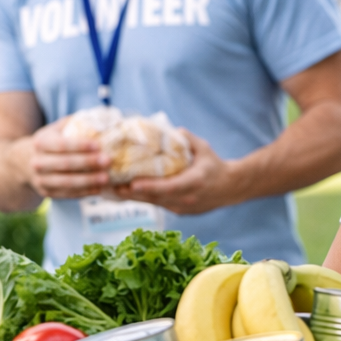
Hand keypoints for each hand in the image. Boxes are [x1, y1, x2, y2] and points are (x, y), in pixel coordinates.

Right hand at [25, 123, 111, 199]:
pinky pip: (67, 194)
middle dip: (88, 163)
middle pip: (65, 164)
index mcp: (41, 142)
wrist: (25, 163)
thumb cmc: (50, 143)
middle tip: (108, 161)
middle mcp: (37, 162)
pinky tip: (98, 189)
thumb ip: (73, 123)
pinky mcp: (46, 193)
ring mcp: (40, 179)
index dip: (80, 145)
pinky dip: (84, 192)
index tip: (98, 145)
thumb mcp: (56, 129)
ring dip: (88, 181)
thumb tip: (100, 117)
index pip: (61, 144)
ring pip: (66, 182)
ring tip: (106, 178)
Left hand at [118, 130, 240, 215]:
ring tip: (111, 190)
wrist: (230, 188)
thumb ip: (186, 138)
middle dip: (131, 193)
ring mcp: (181, 207)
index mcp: (193, 182)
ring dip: (132, 197)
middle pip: (154, 198)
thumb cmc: (215, 165)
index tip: (132, 184)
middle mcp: (186, 199)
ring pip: (152, 203)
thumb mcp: (203, 148)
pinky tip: (127, 193)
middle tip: (109, 186)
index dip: (149, 187)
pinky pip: (157, 204)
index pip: (168, 187)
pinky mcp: (178, 211)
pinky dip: (142, 198)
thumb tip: (168, 129)